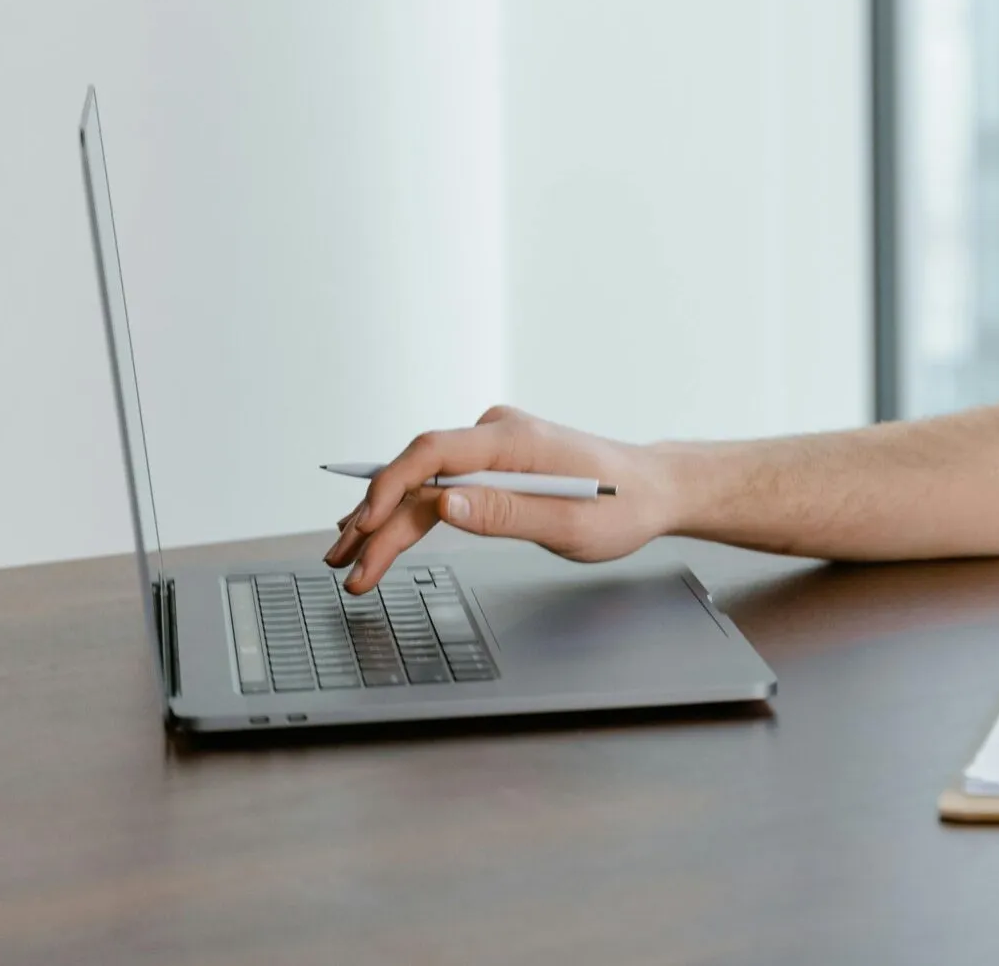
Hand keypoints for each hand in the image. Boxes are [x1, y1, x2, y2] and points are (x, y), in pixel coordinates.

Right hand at [322, 406, 675, 592]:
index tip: (364, 524)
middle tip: (343, 564)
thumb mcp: (569, 523)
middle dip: (377, 520)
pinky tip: (378, 533)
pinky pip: (444, 486)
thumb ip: (505, 513)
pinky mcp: (497, 464)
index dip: (390, 487)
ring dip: (386, 521)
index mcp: (517, 441)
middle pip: (421, 475)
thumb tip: (444, 506)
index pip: (434, 453)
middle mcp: (500, 434)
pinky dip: (413, 514)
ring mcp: (496, 447)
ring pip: (426, 484)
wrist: (654, 490)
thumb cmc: (622, 507)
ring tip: (347, 559)